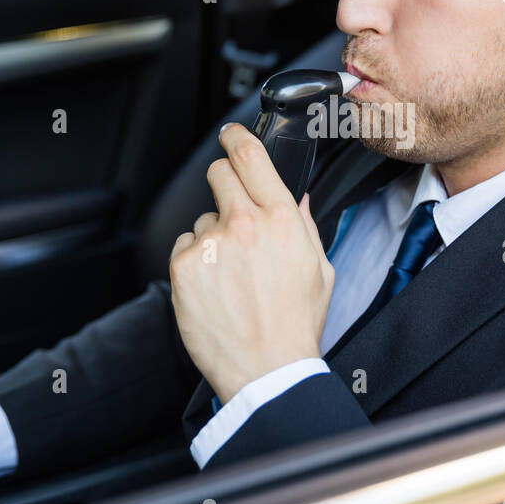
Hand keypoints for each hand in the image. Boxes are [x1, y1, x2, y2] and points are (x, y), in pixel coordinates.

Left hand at [169, 123, 334, 403]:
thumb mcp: (320, 270)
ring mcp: (211, 245)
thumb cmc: (295, 325)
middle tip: (231, 209)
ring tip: (231, 275)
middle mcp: (245, 225)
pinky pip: (185, 247)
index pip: (251, 157)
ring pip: (203, 219)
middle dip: (223, 183)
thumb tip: (296, 200)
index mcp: (283, 220)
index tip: (229, 134)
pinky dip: (195, 262)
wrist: (266, 369)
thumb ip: (305, 226)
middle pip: (219, 175)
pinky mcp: (184, 267)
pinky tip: (214, 287)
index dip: (236, 137)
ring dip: (213, 236)